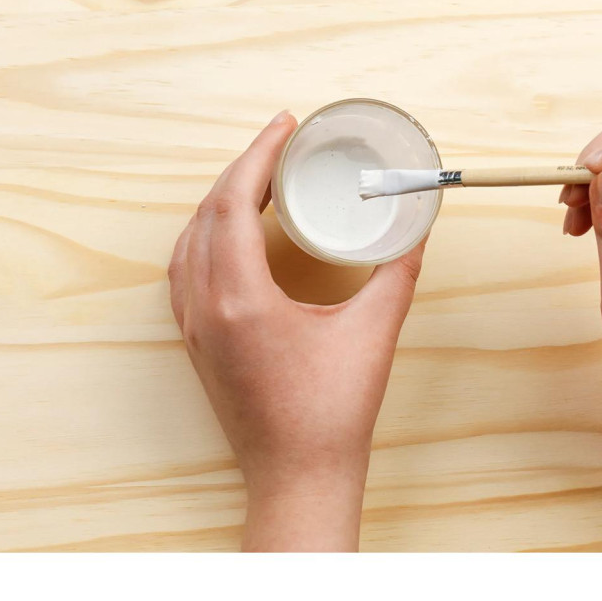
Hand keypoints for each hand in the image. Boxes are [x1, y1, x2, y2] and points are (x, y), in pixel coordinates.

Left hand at [168, 111, 425, 549]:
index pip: (232, 203)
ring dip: (219, 200)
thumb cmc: (333, 411)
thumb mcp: (374, 332)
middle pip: (207, 213)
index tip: (284, 125)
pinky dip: (205, 235)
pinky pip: (185, 269)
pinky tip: (230, 232)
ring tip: (257, 178)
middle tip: (279, 143)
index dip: (258, 155)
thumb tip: (416, 226)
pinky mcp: (195, 342)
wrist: (297, 475)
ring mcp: (193, 326)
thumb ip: (398, 272)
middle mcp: (204, 308)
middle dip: (242, 168)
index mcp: (240, 299)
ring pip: (189, 240)